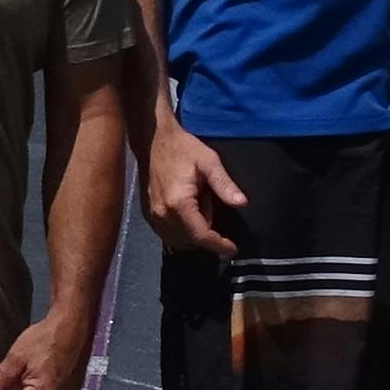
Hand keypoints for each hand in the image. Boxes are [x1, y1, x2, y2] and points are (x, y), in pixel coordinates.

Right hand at [142, 122, 246, 255]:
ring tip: (200, 205)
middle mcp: (162, 215)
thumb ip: (224, 184)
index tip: (233, 249)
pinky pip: (167, 235)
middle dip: (207, 234)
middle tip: (211, 204)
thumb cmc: (183, 148)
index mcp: (178, 204)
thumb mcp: (209, 161)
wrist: (153, 140)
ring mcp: (152, 216)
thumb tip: (242, 203)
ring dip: (194, 234)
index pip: (201, 236)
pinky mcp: (147, 215)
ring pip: (178, 241)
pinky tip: (189, 212)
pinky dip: (182, 232)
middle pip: (190, 241)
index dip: (218, 245)